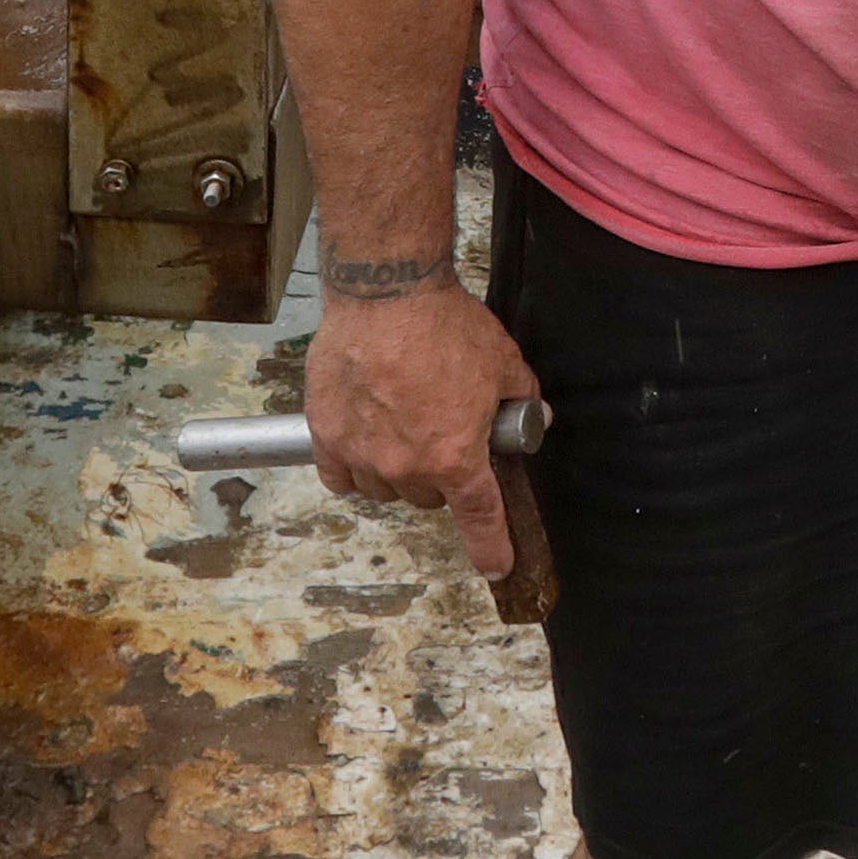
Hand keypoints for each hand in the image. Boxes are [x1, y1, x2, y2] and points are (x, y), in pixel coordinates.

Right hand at [307, 276, 543, 580]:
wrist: (387, 292)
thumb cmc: (445, 324)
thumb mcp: (505, 363)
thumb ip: (521, 400)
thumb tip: (531, 420)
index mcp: (455, 458)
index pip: (479, 519)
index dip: (491, 547)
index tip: (496, 565)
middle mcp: (406, 466)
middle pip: (426, 498)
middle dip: (439, 476)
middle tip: (442, 435)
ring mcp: (362, 453)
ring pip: (383, 488)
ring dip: (396, 471)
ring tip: (403, 428)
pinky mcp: (326, 434)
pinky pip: (340, 475)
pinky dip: (354, 466)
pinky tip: (365, 440)